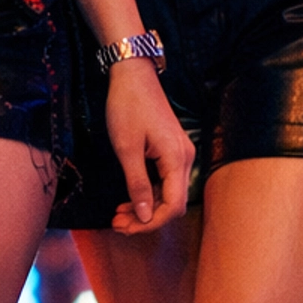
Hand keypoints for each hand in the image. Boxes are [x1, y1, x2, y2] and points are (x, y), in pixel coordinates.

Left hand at [104, 61, 194, 232]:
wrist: (133, 75)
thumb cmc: (128, 107)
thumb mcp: (127, 148)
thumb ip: (138, 184)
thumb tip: (144, 216)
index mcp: (176, 158)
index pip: (173, 205)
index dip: (150, 223)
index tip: (126, 227)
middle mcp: (184, 157)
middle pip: (172, 202)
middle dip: (145, 218)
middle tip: (117, 224)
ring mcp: (179, 153)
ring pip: (168, 192)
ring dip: (145, 207)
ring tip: (119, 214)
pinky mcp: (171, 149)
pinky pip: (164, 180)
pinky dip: (148, 193)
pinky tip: (130, 198)